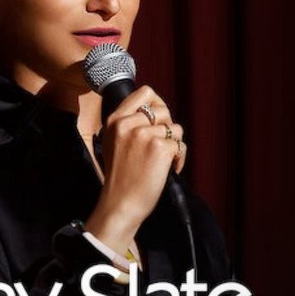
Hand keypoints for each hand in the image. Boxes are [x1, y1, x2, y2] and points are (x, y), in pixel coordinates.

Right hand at [84, 85, 185, 252]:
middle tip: (161, 144)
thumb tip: (155, 111)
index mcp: (115, 120)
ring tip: (164, 160)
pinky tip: (169, 169)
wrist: (120, 203)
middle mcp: (128, 124)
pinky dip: (179, 158)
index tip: (159, 119)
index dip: (158, 104)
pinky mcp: (159, 148)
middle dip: (167, 127)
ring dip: (174, 144)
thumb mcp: (113, 142)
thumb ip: (129, 124)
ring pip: (174, 128)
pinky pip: (180, 145)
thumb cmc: (120, 177)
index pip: (144, 92)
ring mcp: (143, 135)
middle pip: (163, 110)